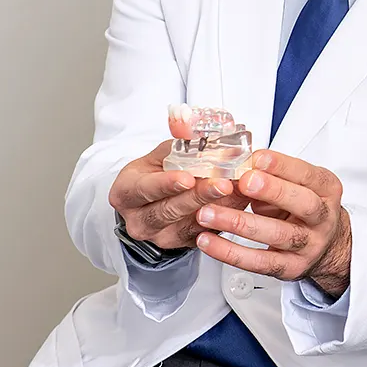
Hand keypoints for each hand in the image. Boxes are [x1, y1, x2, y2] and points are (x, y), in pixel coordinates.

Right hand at [108, 141, 249, 249]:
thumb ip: (177, 139)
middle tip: (223, 184)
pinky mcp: (183, 244)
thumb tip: (190, 122)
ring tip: (238, 190)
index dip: (167, 184)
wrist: (156, 200)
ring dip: (217, 207)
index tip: (188, 177)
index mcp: (126, 194)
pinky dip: (224, 216)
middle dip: (199, 196)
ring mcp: (161, 236)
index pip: (146, 189)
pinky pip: (206, 233)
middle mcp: (139, 221)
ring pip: (190, 225)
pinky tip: (240, 200)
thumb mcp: (162, 152)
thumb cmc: (158, 172)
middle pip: (169, 210)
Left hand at [194, 150, 352, 294]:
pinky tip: (208, 240)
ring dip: (240, 223)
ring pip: (277, 235)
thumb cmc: (302, 208)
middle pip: (303, 204)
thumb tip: (236, 168)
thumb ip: (271, 177)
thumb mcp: (296, 186)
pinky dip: (230, 252)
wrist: (324, 246)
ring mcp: (309, 245)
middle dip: (273, 191)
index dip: (283, 166)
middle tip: (244, 182)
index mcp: (326, 190)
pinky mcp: (290, 268)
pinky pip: (259, 262)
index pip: (308, 175)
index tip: (257, 158)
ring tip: (208, 213)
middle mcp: (323, 218)